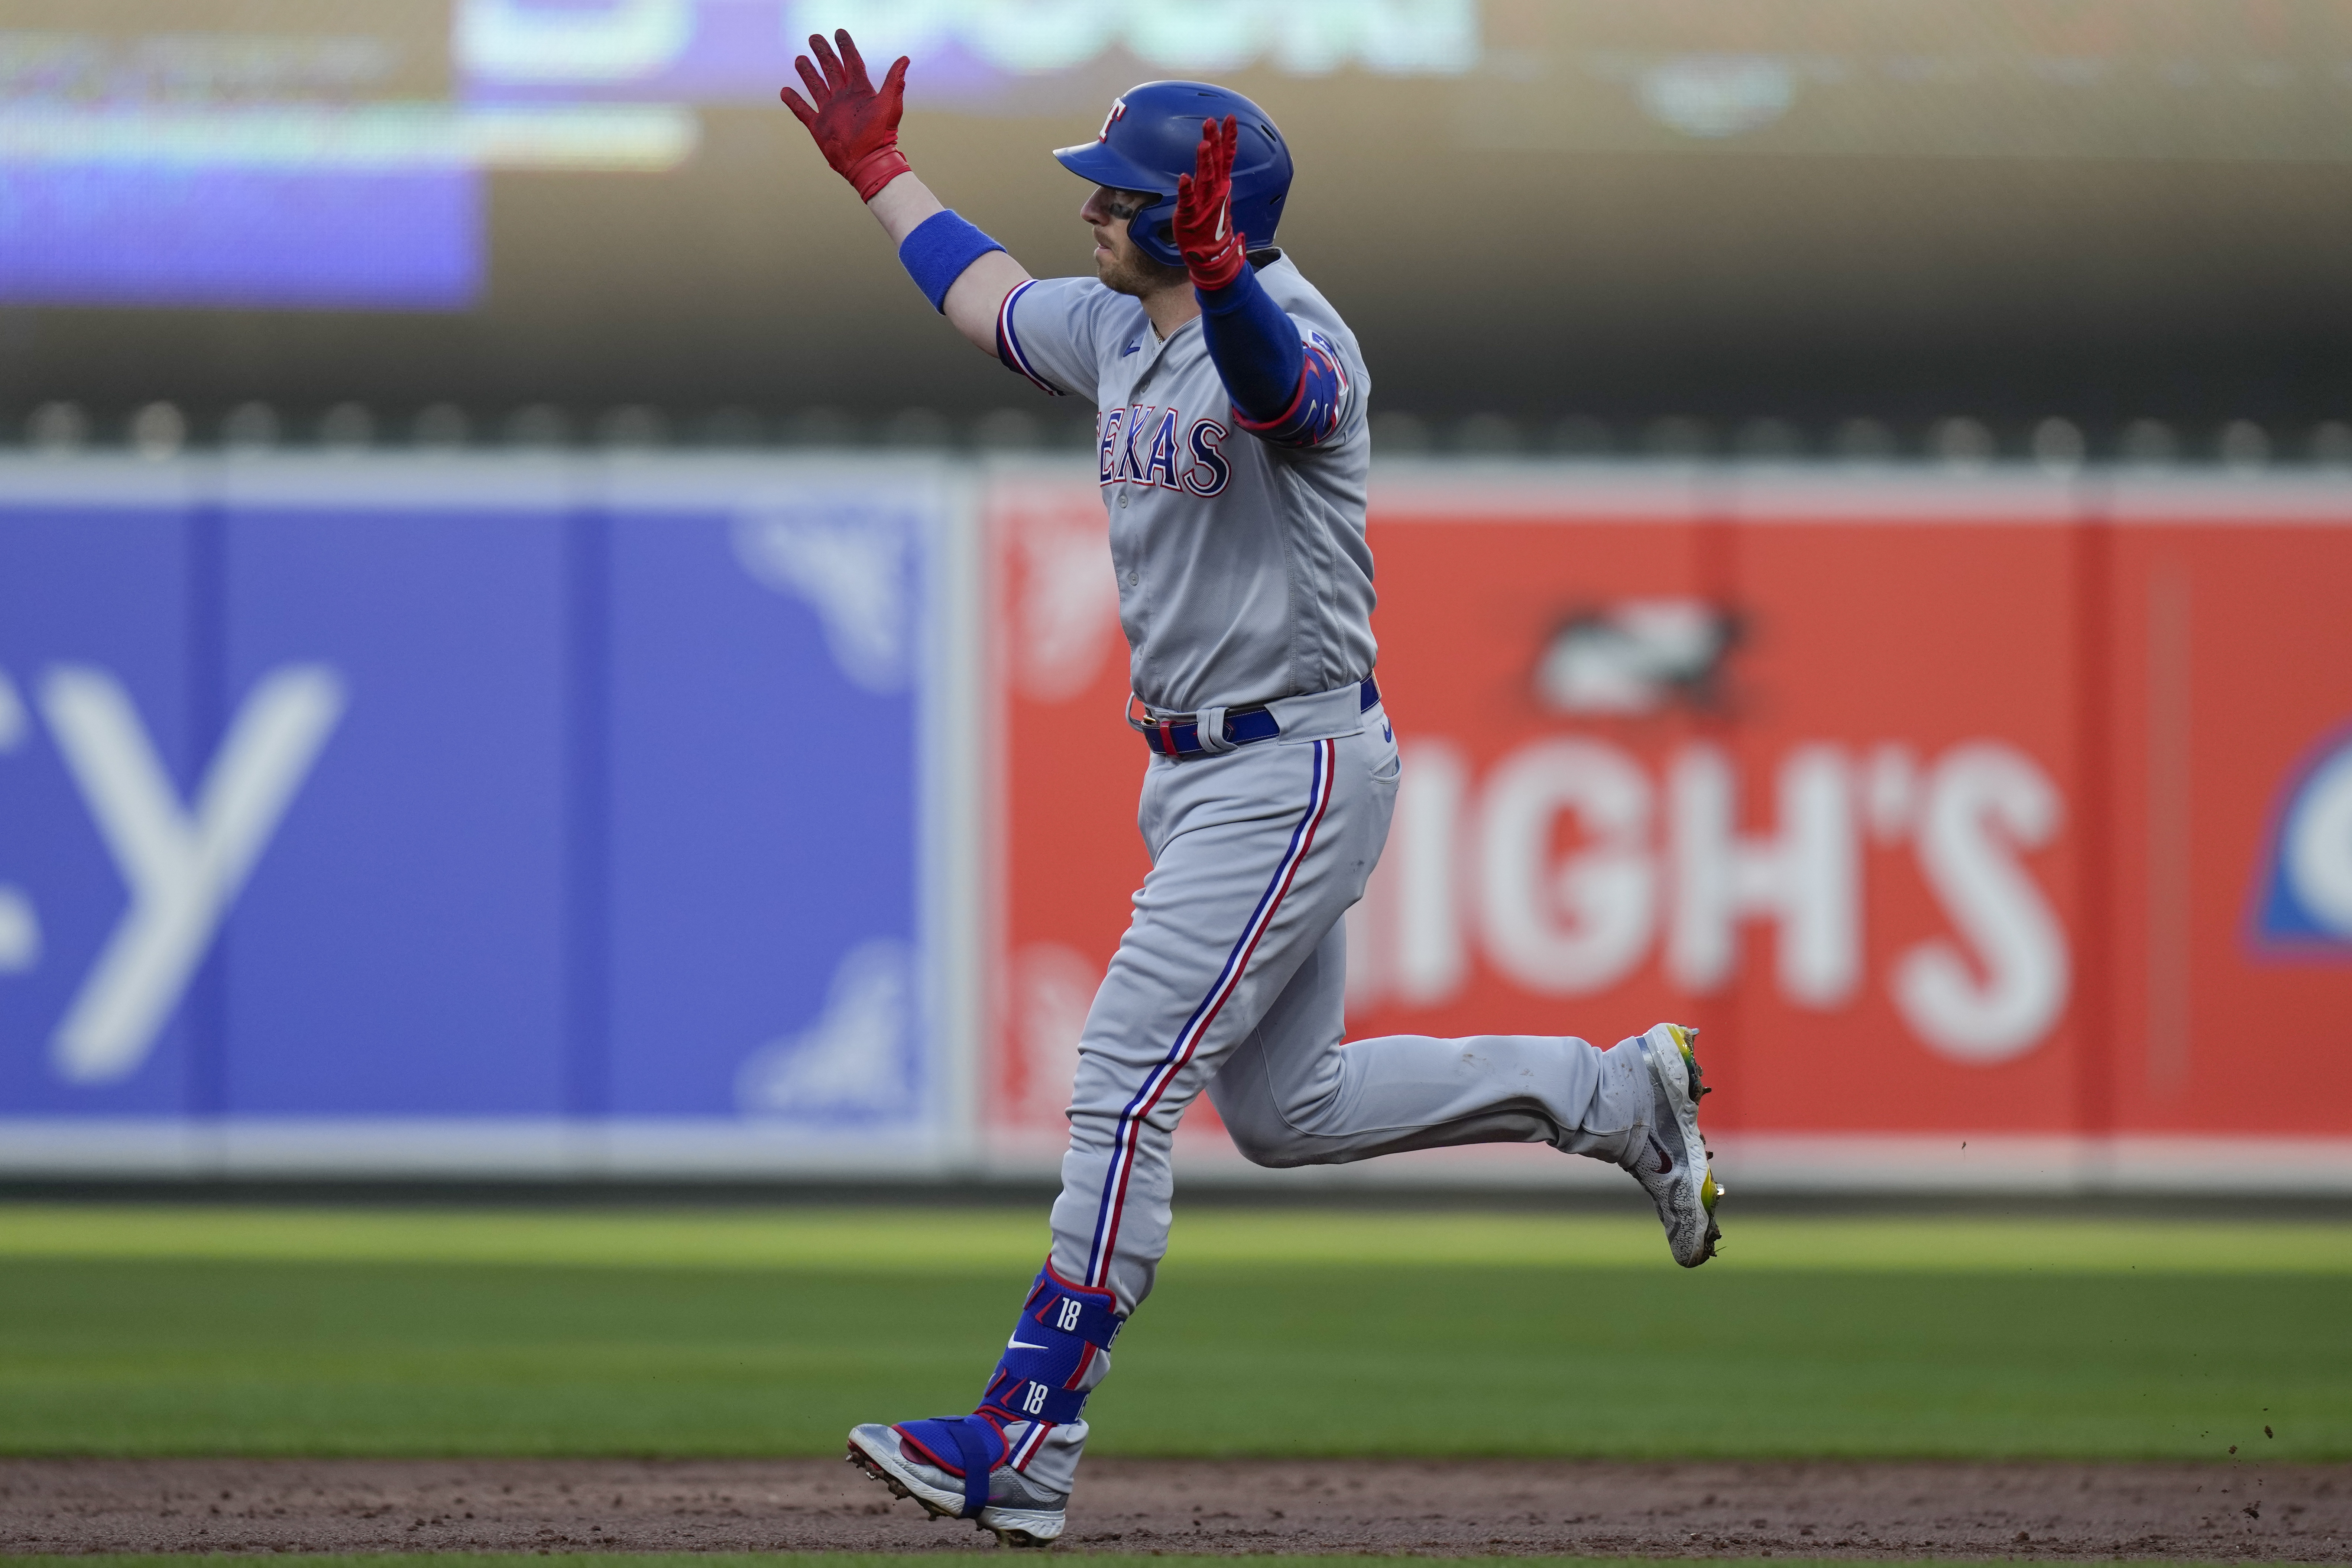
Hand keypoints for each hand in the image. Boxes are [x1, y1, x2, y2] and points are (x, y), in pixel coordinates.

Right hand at [780, 29, 911, 201]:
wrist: (867, 163)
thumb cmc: (881, 136)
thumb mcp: (890, 106)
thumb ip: (894, 82)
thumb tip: (905, 59)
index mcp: (860, 91)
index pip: (851, 62)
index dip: (845, 47)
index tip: (839, 32)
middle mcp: (843, 98)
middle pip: (830, 69)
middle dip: (822, 53)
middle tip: (814, 38)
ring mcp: (830, 111)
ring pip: (815, 85)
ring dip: (807, 72)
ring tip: (800, 58)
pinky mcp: (819, 126)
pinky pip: (802, 110)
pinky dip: (793, 100)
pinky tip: (784, 90)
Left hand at [1172, 115, 1245, 289]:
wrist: (1211, 258)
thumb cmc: (1210, 228)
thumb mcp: (1216, 200)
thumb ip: (1215, 181)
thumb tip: (1217, 165)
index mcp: (1221, 187)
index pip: (1226, 158)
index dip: (1228, 138)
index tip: (1230, 119)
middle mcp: (1215, 192)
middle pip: (1216, 162)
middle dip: (1215, 141)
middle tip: (1212, 121)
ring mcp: (1204, 204)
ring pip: (1205, 178)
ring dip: (1205, 161)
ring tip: (1203, 143)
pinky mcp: (1190, 217)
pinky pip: (1188, 201)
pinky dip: (1186, 190)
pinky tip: (1183, 177)